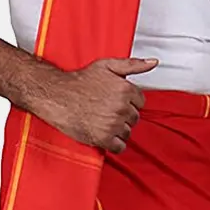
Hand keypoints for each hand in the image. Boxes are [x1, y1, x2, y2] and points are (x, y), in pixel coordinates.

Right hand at [38, 56, 158, 152]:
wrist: (57, 96)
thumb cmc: (79, 82)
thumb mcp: (107, 65)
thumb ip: (132, 64)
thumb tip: (152, 63)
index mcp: (125, 89)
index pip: (140, 102)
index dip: (128, 102)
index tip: (116, 101)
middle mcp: (121, 107)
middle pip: (134, 118)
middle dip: (123, 116)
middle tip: (107, 110)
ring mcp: (113, 124)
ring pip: (127, 132)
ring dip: (117, 129)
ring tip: (102, 121)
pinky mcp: (104, 138)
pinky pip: (119, 147)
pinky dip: (113, 143)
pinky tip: (103, 134)